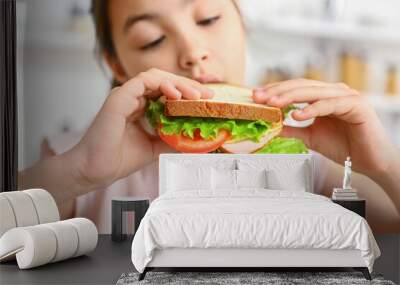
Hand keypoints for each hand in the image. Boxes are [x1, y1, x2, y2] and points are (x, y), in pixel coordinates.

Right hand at [69, 68, 212, 188]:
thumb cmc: (119, 159)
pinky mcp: (119, 97)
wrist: (96, 170)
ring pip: (156, 77)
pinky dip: (162, 84)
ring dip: (178, 83)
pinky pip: (143, 81)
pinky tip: (176, 95)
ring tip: (196, 95)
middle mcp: (133, 98)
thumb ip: (172, 140)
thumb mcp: (155, 148)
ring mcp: (125, 95)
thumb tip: (195, 140)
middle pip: (164, 81)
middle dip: (188, 86)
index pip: (167, 92)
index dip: (187, 93)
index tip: (206, 101)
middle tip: (207, 96)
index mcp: (140, 107)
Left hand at [253, 79, 397, 177]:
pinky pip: (329, 104)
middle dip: (277, 91)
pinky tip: (296, 114)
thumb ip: (292, 129)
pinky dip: (312, 109)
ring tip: (272, 104)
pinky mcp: (357, 106)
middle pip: (301, 86)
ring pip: (313, 91)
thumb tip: (271, 127)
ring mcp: (346, 96)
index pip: (295, 88)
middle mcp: (334, 92)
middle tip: (258, 98)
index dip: (275, 91)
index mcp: (323, 97)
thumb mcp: (310, 137)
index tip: (255, 97)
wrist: (370, 162)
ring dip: (290, 97)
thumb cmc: (344, 147)